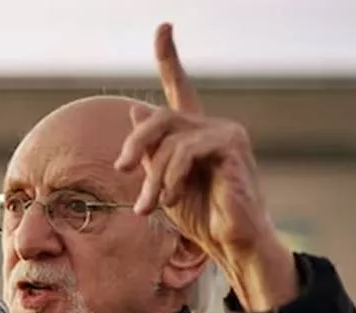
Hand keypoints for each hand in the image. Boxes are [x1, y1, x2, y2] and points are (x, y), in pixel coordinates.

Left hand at [114, 22, 297, 311]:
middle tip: (123, 169)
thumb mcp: (163, 182)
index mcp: (194, 133)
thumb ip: (151, 149)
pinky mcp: (232, 146)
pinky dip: (171, 177)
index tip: (164, 27)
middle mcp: (212, 126)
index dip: (171, 57)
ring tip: (150, 205)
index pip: (182, 87)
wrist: (230, 242)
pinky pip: (185, 152)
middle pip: (160, 116)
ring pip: (169, 140)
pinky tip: (171, 197)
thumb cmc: (200, 216)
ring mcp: (225, 133)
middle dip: (136, 143)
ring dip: (153, 177)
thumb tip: (136, 108)